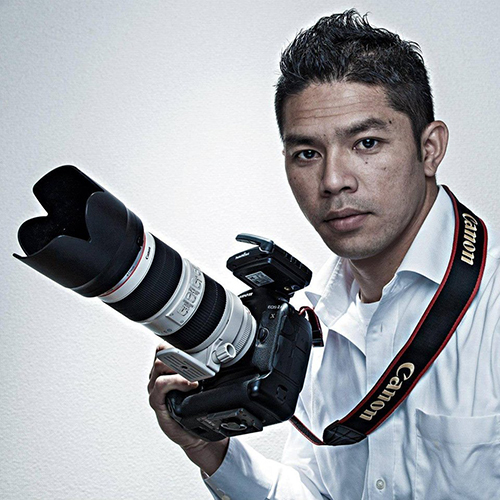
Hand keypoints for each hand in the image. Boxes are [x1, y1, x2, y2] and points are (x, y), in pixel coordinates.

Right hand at [148, 343, 228, 474]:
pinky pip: (161, 385)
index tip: (196, 341)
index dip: (178, 341)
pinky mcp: (156, 402)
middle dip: (180, 351)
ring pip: (160, 365)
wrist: (195, 434)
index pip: (166, 345)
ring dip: (180, 365)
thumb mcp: (202, 382)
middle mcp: (158, 375)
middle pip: (161, 352)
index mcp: (167, 368)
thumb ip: (205, 367)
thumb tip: (225, 351)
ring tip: (196, 373)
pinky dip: (176, 381)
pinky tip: (189, 384)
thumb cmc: (196, 407)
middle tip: (197, 356)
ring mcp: (156, 388)